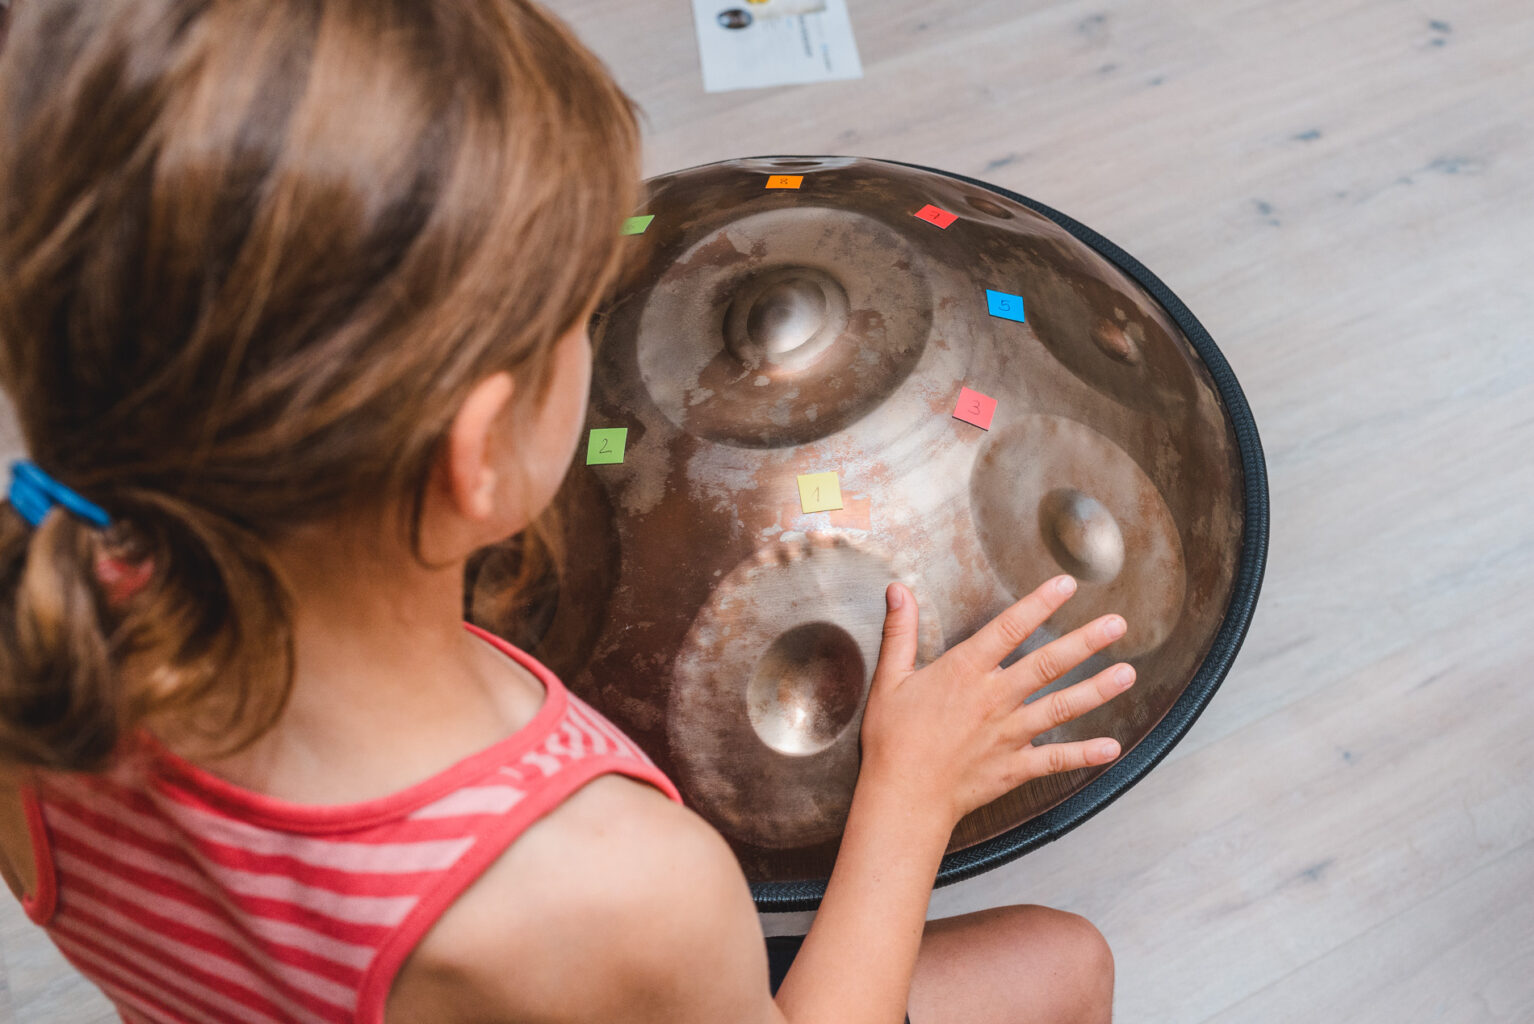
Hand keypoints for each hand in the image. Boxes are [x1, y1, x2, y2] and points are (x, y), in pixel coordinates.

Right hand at [858, 575, 1133, 828]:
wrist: (902, 797)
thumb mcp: (890, 679)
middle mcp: (994, 699)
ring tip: (1127, 673)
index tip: (1066, 585)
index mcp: (964, 672)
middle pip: (1047, 663)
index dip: (1039, 604)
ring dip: (1097, 689)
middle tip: (1116, 624)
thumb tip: (898, 590)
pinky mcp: (1014, 766)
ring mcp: (1008, 734)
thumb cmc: (892, 740)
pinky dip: (1084, 754)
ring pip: (1061, 706)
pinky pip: (1056, 759)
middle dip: (1085, 641)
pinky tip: (1111, 747)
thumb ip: (900, 632)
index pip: (1009, 628)